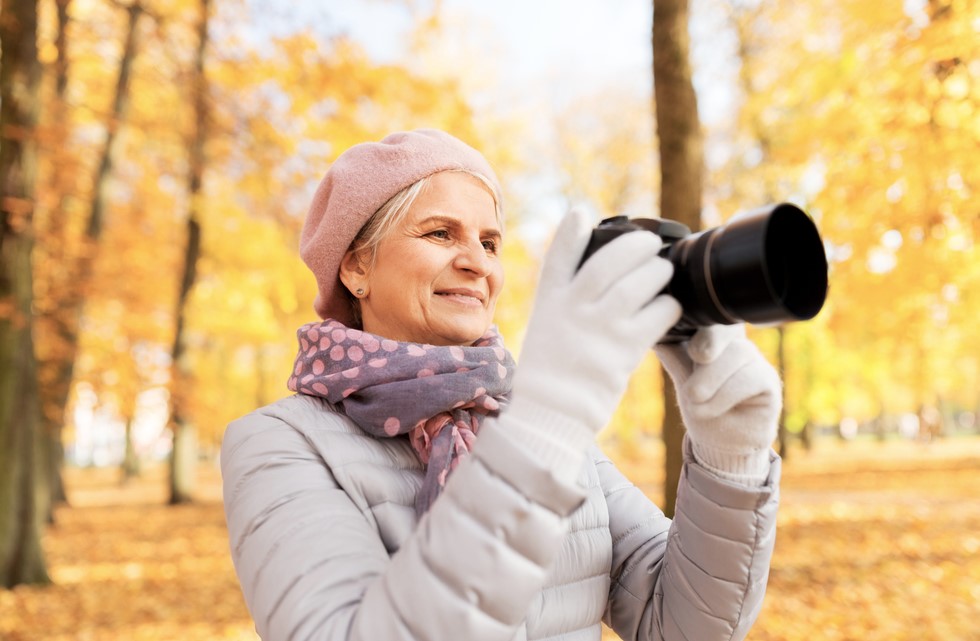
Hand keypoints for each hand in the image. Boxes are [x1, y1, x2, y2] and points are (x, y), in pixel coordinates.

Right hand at [504, 209, 680, 459]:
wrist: (553, 412)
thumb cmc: (550, 371)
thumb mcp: (545, 328)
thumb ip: (562, 298)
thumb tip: (582, 272)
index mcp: (550, 303)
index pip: (558, 260)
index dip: (569, 233)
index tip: (580, 214)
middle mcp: (573, 311)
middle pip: (608, 264)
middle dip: (634, 246)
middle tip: (650, 243)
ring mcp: (598, 330)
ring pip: (636, 285)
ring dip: (657, 272)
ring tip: (665, 269)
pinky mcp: (623, 350)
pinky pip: (656, 317)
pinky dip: (668, 305)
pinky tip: (672, 304)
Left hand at [654, 323, 780, 484]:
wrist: (721, 445)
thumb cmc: (702, 409)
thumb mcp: (683, 382)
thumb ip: (676, 358)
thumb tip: (659, 335)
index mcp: (712, 339)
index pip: (708, 320)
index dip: (700, 327)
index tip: (690, 348)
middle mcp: (735, 344)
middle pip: (723, 332)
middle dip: (705, 354)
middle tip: (691, 388)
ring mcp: (754, 360)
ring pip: (737, 354)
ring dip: (711, 381)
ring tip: (696, 402)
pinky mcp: (769, 381)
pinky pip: (749, 378)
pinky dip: (725, 396)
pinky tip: (712, 410)